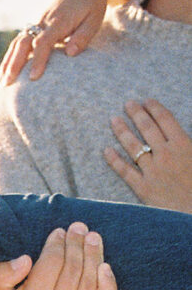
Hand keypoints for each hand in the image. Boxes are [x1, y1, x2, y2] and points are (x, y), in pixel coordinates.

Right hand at [0, 0, 108, 86]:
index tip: (33, 77)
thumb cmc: (90, 6)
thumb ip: (82, 37)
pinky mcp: (33, 28)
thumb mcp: (94, 19)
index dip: (38, 60)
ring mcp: (36, 25)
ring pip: (17, 43)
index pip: (43, 42)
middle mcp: (43, 23)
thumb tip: (70, 54)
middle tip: (7, 84)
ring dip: (8, 63)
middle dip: (14, 64)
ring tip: (1, 83)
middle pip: (24, 43)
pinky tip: (4, 73)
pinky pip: (18, 43)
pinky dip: (9, 58)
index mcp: (58, 22)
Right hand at [0, 222, 116, 289]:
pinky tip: (105, 268)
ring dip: (95, 257)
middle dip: (78, 244)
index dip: (58, 242)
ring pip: (90, 284)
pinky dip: (108, 286)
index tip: (60, 231)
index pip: (53, 262)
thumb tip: (27, 259)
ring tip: (94, 240)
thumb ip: (1, 275)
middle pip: (74, 269)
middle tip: (80, 228)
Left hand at [104, 100, 191, 214]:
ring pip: (134, 146)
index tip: (146, 101)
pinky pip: (125, 171)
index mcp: (184, 144)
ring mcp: (153, 171)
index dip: (154, 108)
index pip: (165, 119)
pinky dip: (114, 160)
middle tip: (127, 104)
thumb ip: (189, 144)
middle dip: (136, 113)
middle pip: (147, 128)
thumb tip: (181, 135)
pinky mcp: (143, 188)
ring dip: (122, 131)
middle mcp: (166, 154)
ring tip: (113, 120)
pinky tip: (106, 150)